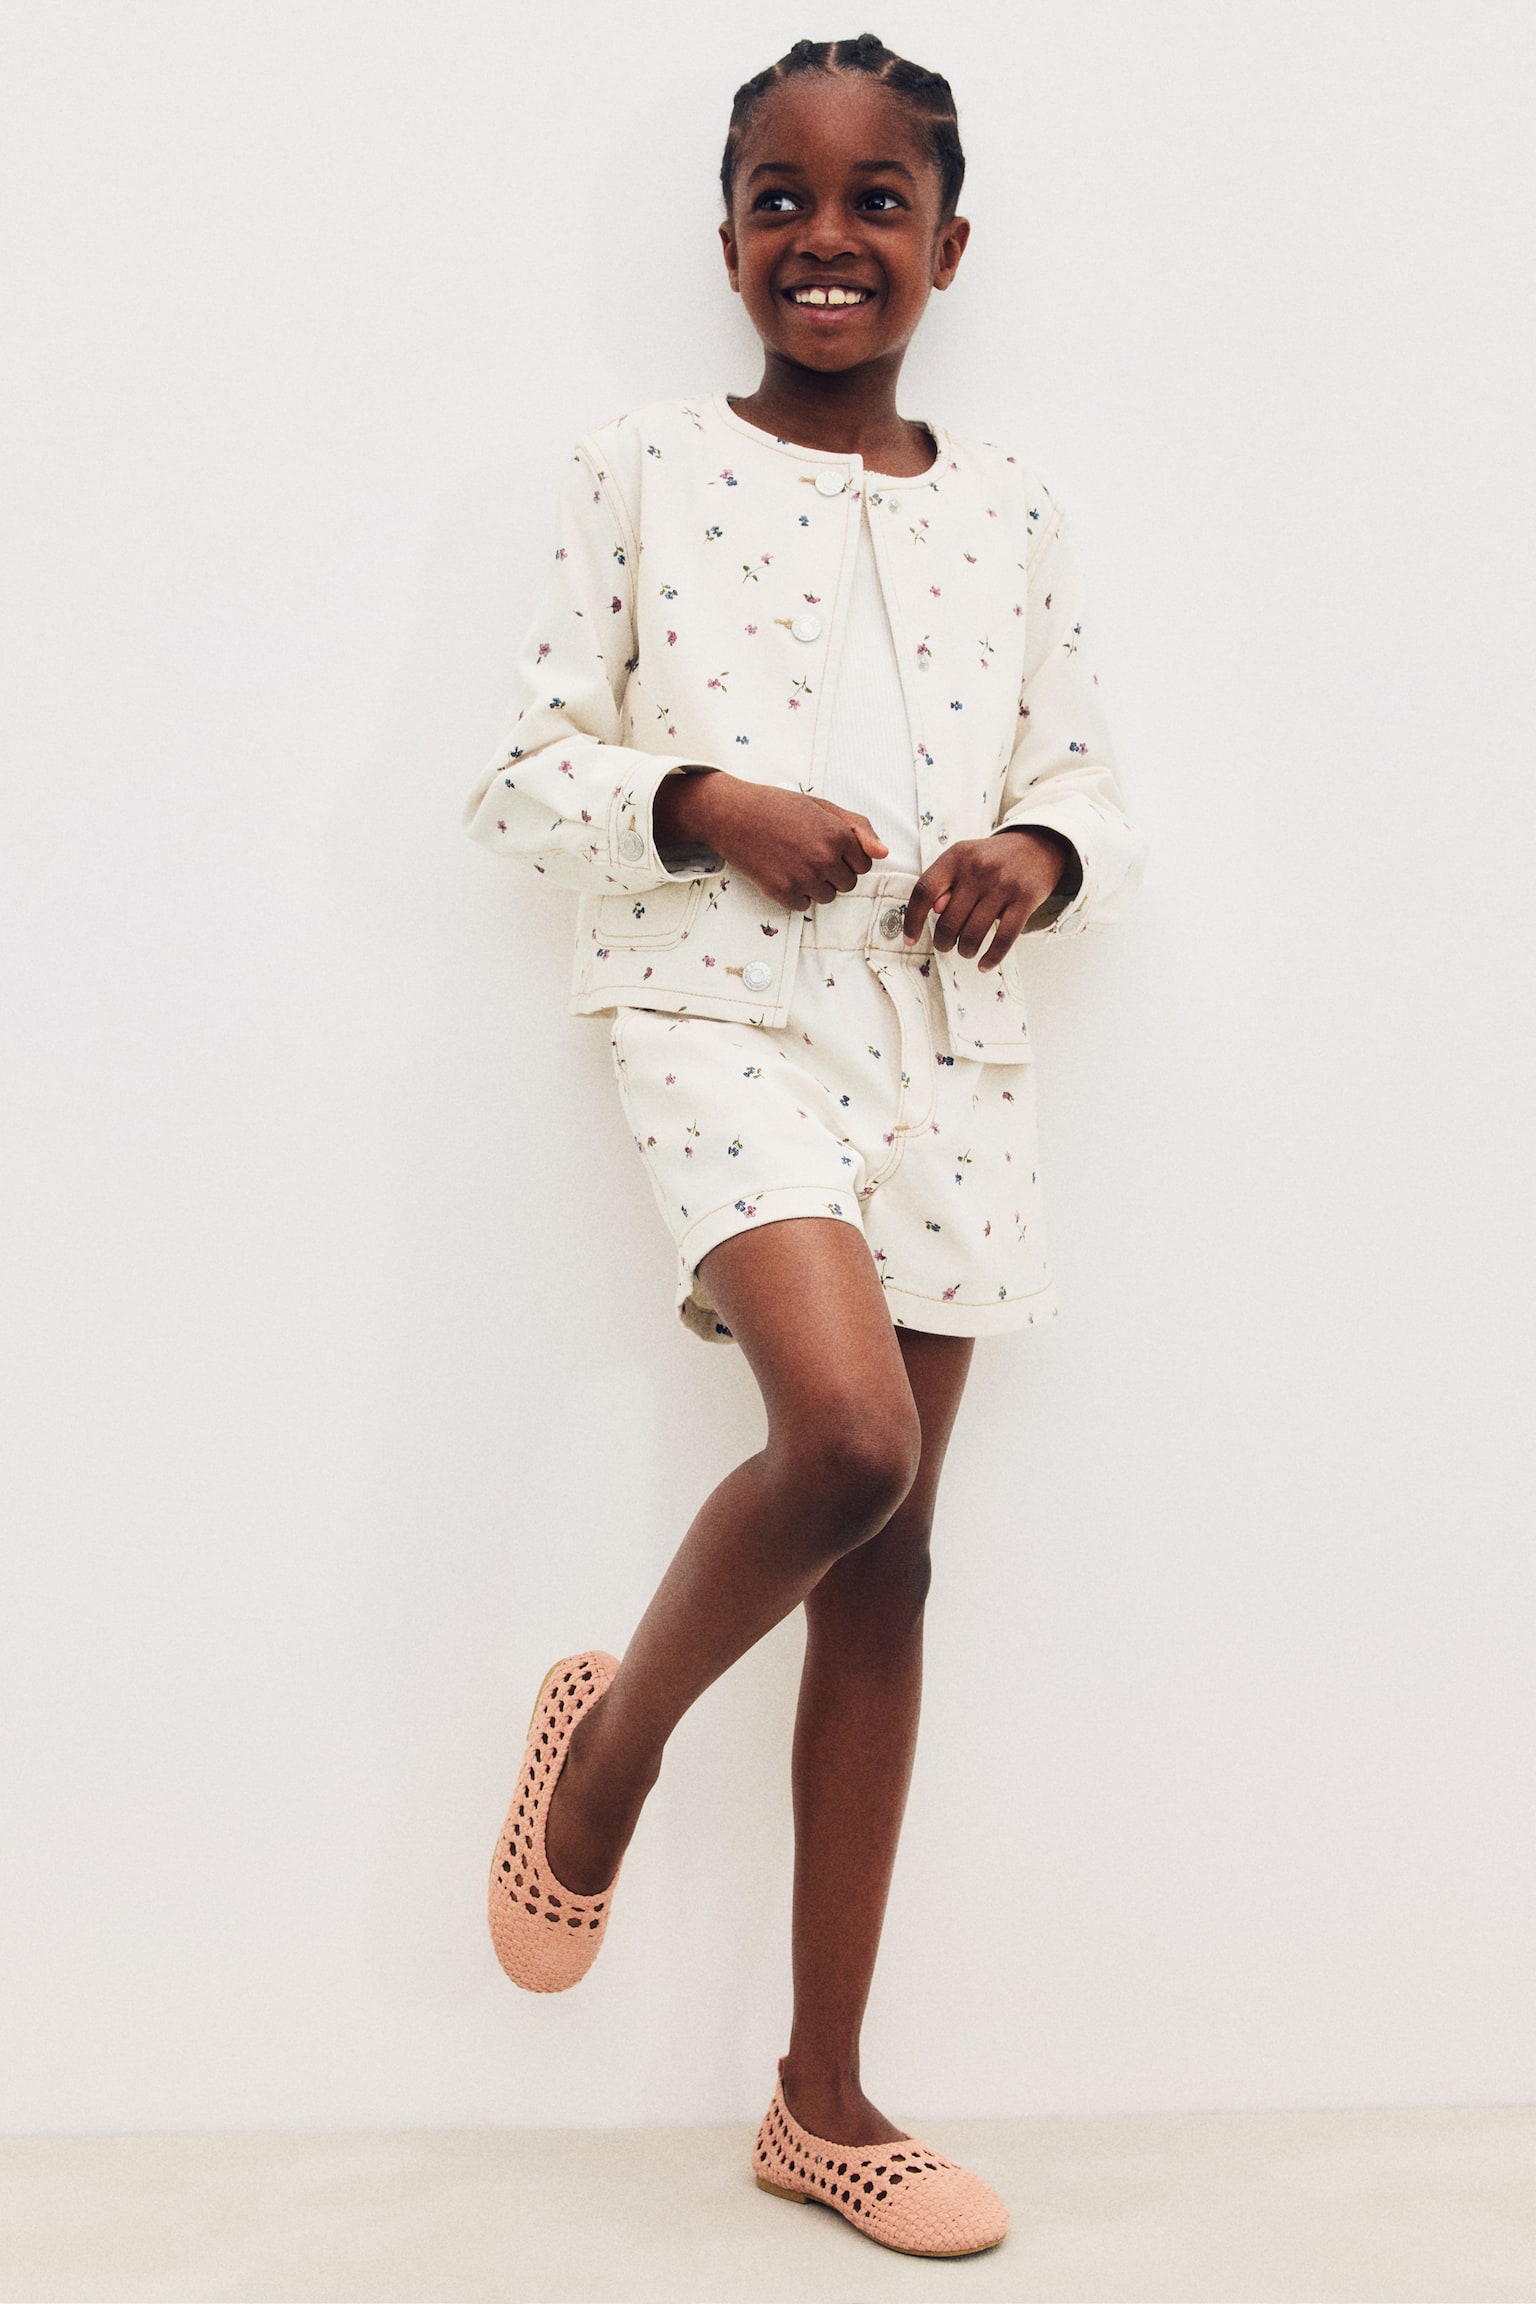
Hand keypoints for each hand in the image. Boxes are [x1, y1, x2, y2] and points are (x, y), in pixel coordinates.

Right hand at [655, 770, 886, 908]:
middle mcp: (824, 859)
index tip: (827, 845)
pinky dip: (795, 894)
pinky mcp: (782, 893)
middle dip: (834, 872)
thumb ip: (859, 828)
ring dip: (816, 885)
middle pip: (849, 884)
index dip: (848, 857)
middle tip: (808, 852)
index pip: (865, 865)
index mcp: (838, 836)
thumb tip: (883, 854)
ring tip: (794, 861)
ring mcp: (803, 878)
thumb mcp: (823, 807)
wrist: (733, 815)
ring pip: (828, 897)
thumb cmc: (778, 807)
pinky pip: (804, 906)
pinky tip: (782, 872)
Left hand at [902, 828, 1077, 969]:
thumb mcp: (965, 859)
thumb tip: (936, 911)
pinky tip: (984, 964)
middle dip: (943, 942)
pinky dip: (991, 957)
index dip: (912, 920)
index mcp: (957, 856)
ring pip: (973, 933)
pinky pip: (1003, 939)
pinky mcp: (1025, 899)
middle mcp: (978, 869)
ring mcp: (1003, 884)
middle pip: (948, 920)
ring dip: (965, 950)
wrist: (1038, 845)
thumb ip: (946, 883)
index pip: (924, 891)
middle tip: (946, 945)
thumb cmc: (993, 858)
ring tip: (966, 950)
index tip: (909, 939)